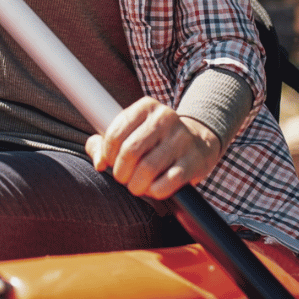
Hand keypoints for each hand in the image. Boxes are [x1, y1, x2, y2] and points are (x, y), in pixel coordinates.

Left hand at [85, 97, 222, 199]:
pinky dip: (156, 191)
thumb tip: (98, 163)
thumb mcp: (132, 132)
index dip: (108, 154)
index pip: (115, 133)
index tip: (111, 162)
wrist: (199, 141)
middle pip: (130, 151)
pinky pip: (168, 182)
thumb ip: (105, 143)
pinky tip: (154, 189)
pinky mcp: (194, 159)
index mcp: (146, 107)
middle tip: (123, 178)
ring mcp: (181, 138)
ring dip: (137, 185)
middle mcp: (165, 118)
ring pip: (148, 168)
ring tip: (137, 186)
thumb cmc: (155, 140)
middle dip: (121, 172)